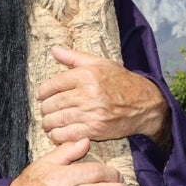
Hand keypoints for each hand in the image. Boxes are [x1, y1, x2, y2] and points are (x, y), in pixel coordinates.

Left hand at [38, 46, 165, 143]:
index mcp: (86, 75)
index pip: (53, 84)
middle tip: (45, 110)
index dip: (43, 92)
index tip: (41, 95)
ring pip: (57, 120)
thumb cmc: (120, 81)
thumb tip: (54, 49)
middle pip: (53, 103)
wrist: (144, 103)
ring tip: (48, 122)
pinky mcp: (95, 130)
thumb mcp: (99, 63)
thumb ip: (74, 57)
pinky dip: (58, 136)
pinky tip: (57, 133)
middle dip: (45, 109)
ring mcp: (91, 113)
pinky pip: (67, 135)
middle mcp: (88, 93)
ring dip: (48, 123)